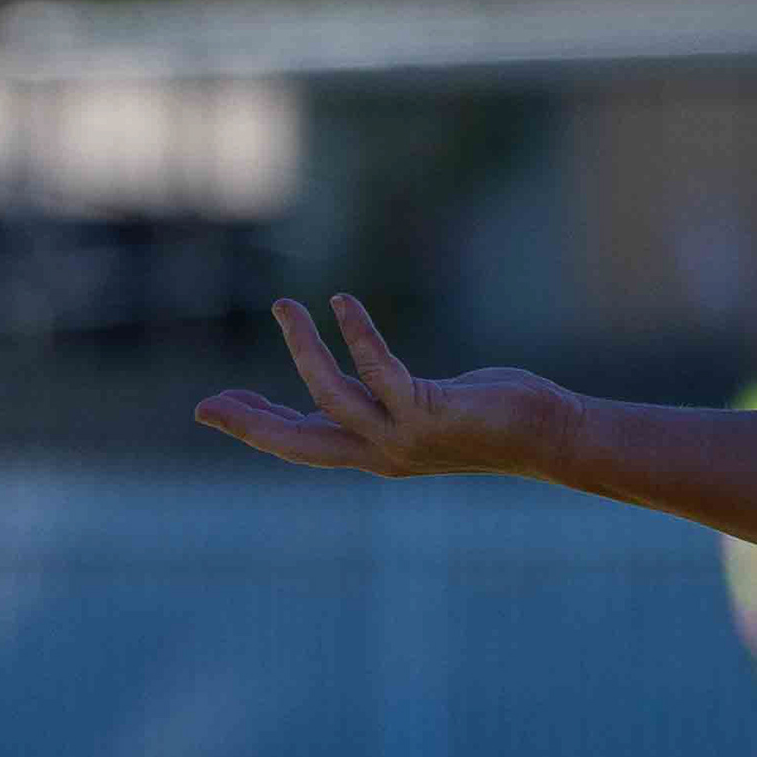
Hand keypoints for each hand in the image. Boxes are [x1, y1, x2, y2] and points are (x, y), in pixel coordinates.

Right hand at [194, 296, 572, 479]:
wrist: (550, 435)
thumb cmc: (492, 416)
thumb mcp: (421, 407)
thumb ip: (380, 399)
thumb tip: (350, 380)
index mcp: (374, 452)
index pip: (300, 443)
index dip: (256, 425)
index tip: (216, 406)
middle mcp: (381, 453)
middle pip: (295, 443)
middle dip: (249, 421)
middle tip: (207, 402)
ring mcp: (404, 438)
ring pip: (330, 398)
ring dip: (302, 350)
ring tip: (286, 305)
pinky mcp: (430, 414)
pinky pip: (380, 371)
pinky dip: (357, 335)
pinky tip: (342, 304)